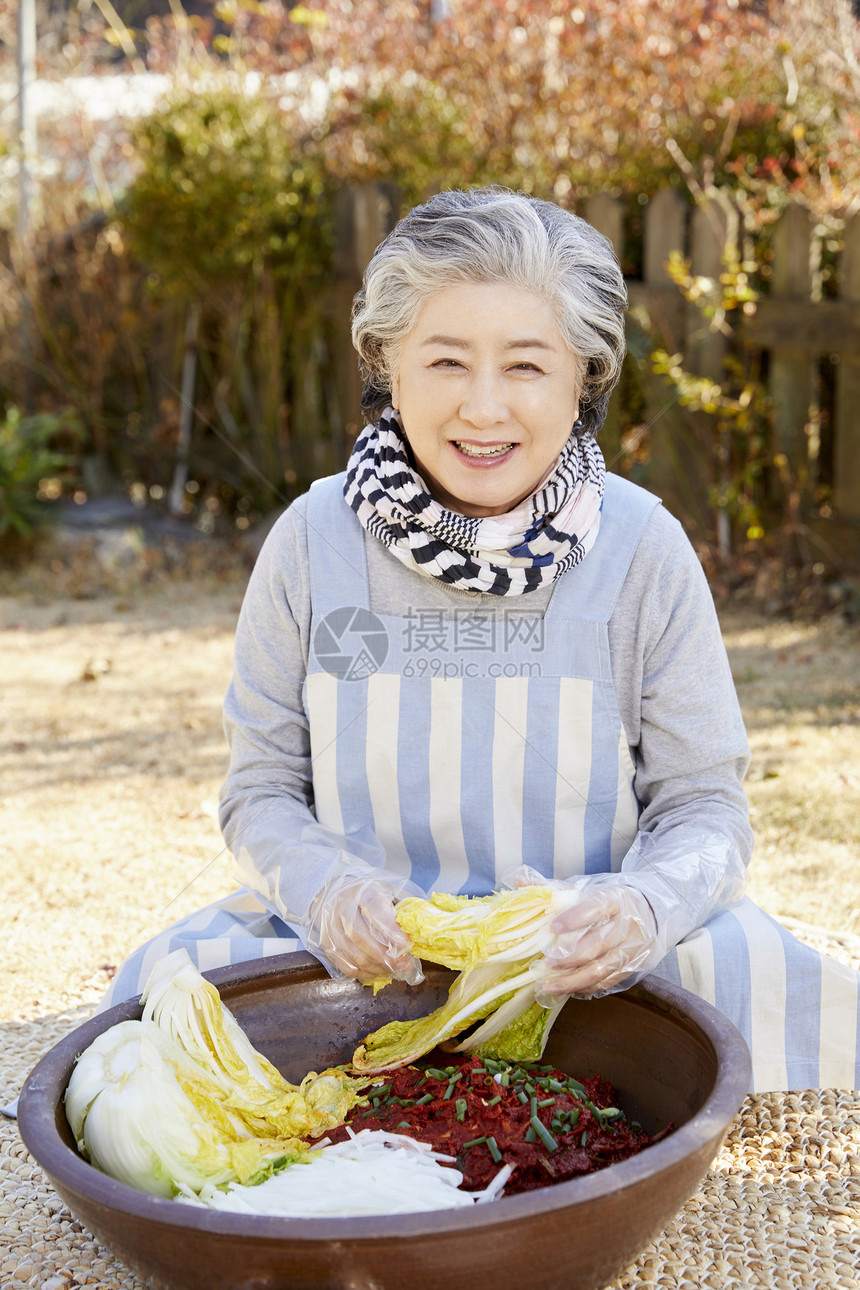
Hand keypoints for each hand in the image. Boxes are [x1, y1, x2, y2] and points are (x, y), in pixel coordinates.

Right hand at [307, 874, 423, 985]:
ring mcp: (330, 926)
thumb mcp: (389, 890)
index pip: (373, 907)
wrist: (334, 892)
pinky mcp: (326, 943)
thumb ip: (405, 907)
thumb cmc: (369, 894)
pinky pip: (345, 965)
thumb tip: (425, 927)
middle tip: (404, 964)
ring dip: (376, 967)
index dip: (389, 928)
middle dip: (384, 955)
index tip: (405, 943)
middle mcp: (342, 906)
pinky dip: (364, 973)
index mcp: (362, 890)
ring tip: (395, 970)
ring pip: (352, 953)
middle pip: (359, 935)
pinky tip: (379, 972)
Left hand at [538, 883, 656, 996]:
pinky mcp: (632, 966)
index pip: (595, 907)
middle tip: (546, 962)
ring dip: (574, 979)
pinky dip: (586, 987)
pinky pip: (608, 981)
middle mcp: (626, 924)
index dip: (574, 919)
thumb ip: (554, 888)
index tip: (552, 928)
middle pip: (599, 943)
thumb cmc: (609, 901)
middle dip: (571, 956)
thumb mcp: (586, 889)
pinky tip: (567, 989)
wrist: (649, 913)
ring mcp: (632, 948)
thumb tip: (520, 883)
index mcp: (614, 899)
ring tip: (549, 983)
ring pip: (603, 968)